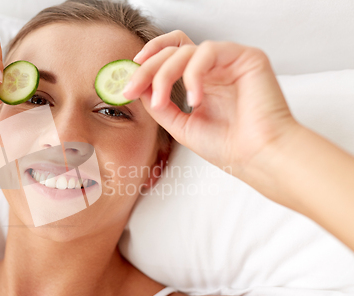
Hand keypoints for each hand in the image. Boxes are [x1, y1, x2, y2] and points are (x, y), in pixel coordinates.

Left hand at [123, 30, 299, 178]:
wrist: (257, 158)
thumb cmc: (226, 146)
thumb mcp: (181, 125)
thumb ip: (159, 104)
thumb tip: (136, 85)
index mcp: (202, 80)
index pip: (169, 57)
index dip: (146, 65)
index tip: (127, 84)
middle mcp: (215, 67)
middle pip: (172, 49)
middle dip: (146, 68)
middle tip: (131, 88)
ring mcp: (230, 60)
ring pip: (186, 49)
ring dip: (164, 74)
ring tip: (160, 101)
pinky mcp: (247, 57)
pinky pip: (209, 51)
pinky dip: (193, 74)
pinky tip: (195, 99)